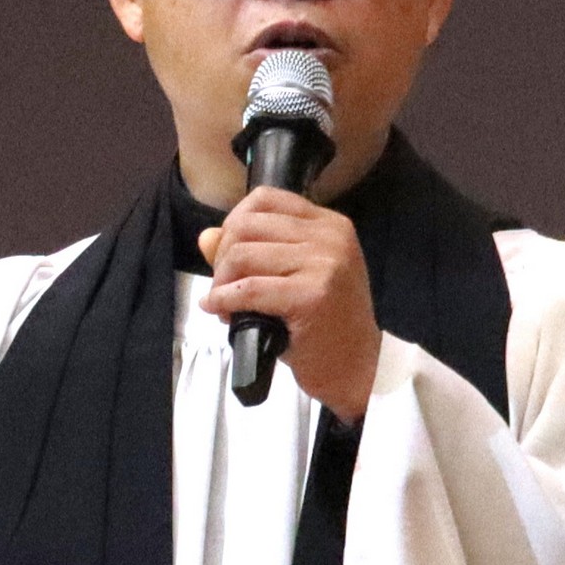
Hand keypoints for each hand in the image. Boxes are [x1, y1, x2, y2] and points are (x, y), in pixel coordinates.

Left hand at [199, 188, 380, 420]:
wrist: (358, 366)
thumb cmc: (325, 325)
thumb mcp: (294, 277)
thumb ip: (253, 251)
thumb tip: (207, 237)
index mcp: (329, 224)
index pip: (265, 199)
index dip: (233, 224)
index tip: (228, 254)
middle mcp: (329, 237)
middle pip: (247, 225)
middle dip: (222, 256)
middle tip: (223, 285)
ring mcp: (324, 264)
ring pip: (242, 255)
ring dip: (221, 282)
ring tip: (225, 304)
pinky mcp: (311, 295)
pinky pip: (247, 289)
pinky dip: (223, 301)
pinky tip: (220, 311)